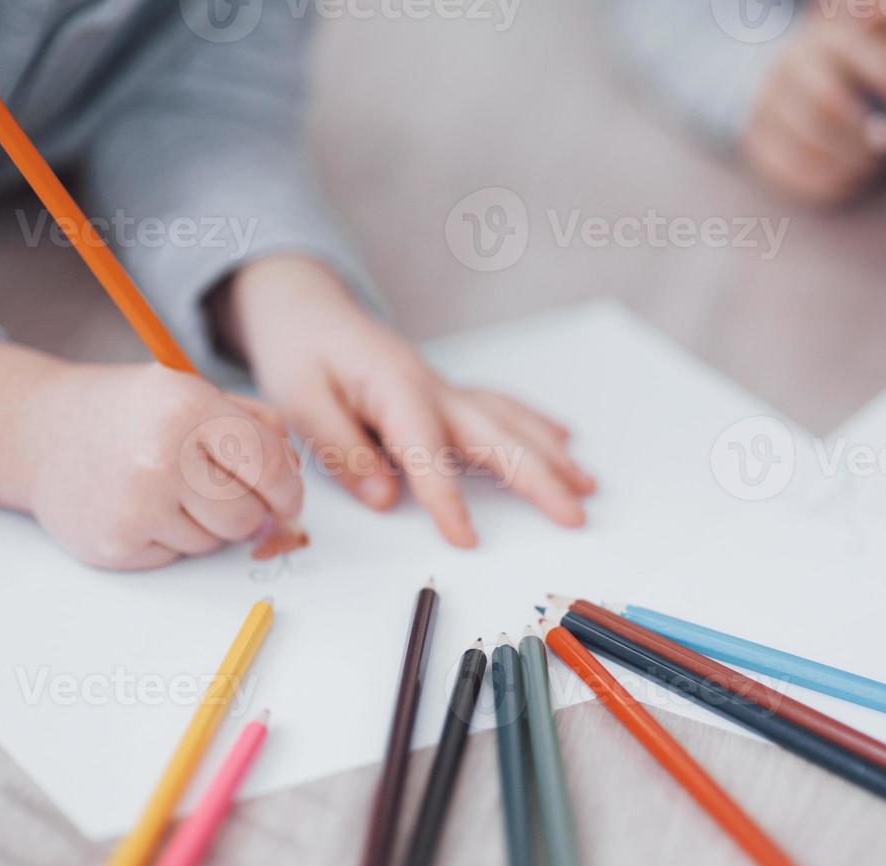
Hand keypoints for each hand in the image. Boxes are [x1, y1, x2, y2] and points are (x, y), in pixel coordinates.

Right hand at [23, 362, 303, 568]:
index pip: (271, 466)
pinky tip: (143, 507)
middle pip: (247, 514)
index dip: (289, 491)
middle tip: (231, 499)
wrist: (41, 432)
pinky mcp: (115, 541)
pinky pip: (176, 556)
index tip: (288, 500)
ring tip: (172, 493)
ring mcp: (136, 502)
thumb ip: (256, 426)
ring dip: (208, 526)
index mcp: (190, 406)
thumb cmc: (133, 414)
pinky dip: (170, 539)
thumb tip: (296, 478)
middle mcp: (163, 454)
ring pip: (214, 541)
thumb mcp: (194, 393)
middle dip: (250, 513)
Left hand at [215, 255, 595, 547]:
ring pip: (509, 421)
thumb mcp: (299, 398)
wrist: (306, 306)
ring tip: (586, 486)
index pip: (427, 451)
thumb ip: (341, 449)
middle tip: (574, 515)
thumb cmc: (301, 350)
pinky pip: (500, 407)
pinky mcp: (445, 393)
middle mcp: (432, 386)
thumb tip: (385, 497)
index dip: (447, 497)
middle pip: (496, 434)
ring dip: (551, 455)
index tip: (465, 538)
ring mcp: (444, 388)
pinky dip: (536, 424)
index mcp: (394, 387)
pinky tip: (564, 440)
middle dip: (540, 476)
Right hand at [741, 6, 885, 204]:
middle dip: (867, 134)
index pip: (859, 55)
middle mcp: (790, 62)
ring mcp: (765, 103)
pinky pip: (786, 173)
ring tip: (871, 164)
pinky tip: (847, 179)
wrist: (809, 88)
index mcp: (830, 35)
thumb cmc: (873, 74)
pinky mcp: (755, 142)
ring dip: (849, 164)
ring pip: (805, 143)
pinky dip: (824, 184)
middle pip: (826, 104)